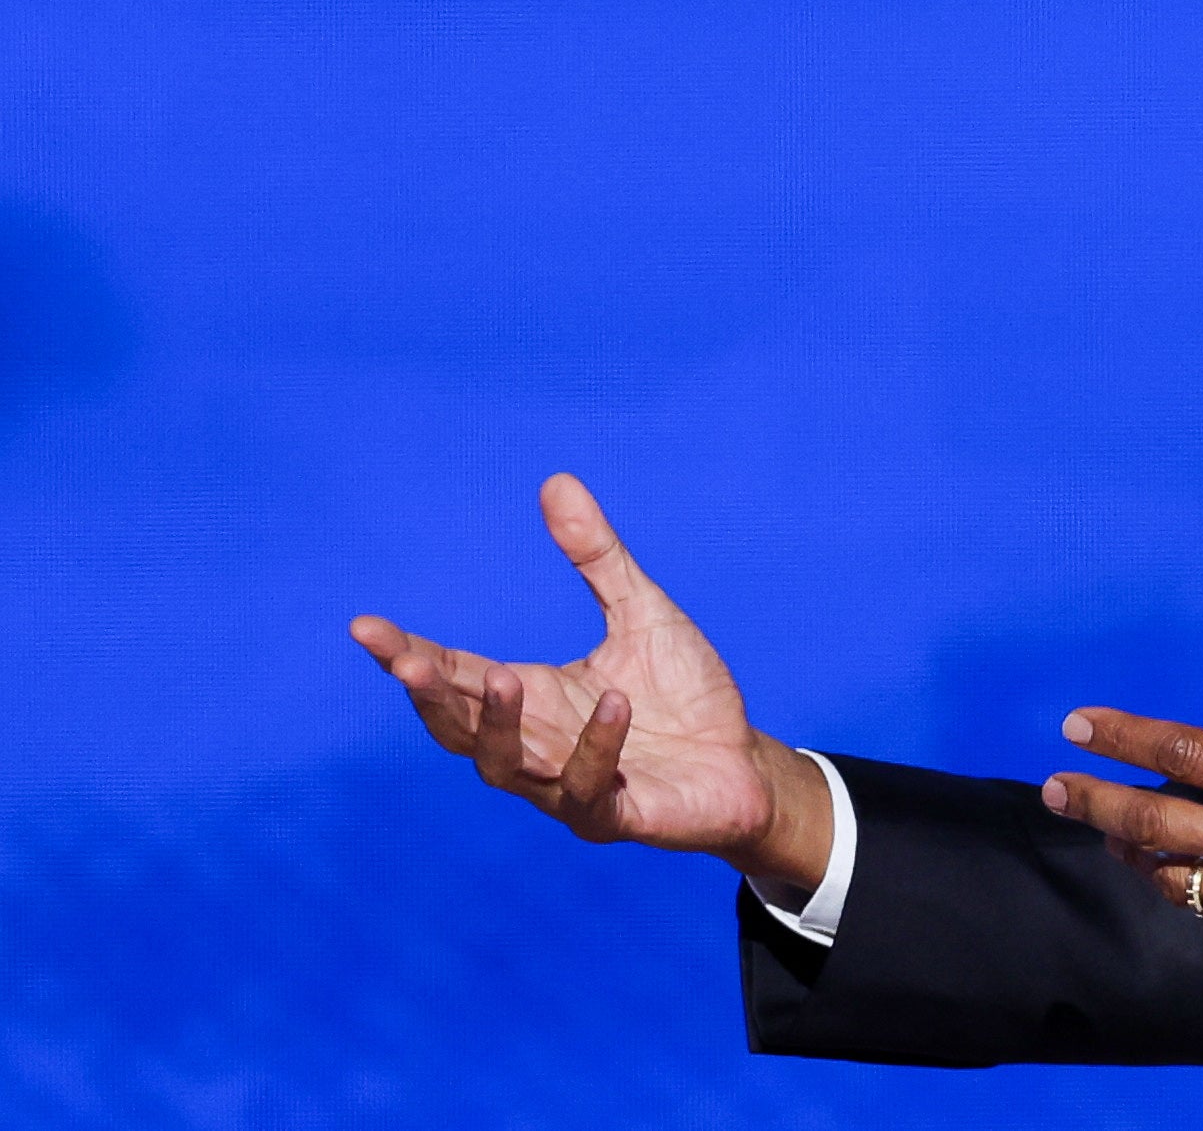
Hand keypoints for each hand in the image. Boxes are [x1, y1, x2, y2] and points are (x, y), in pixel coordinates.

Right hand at [348, 474, 832, 889]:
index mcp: (531, 698)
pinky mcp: (614, 817)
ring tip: (501, 677)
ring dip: (497, 726)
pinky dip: (598, 747)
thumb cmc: (684, 694)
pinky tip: (617, 704)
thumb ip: (597, 557)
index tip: (364, 627)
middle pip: (457, 727)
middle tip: (408, 661)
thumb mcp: (641, 613)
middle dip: (430, 696)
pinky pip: (590, 789)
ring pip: (505, 767)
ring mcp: (566, 787)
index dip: (408, 655)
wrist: (743, 763)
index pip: (454, 675)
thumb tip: (556, 480)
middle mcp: (534, 746)